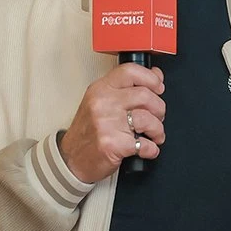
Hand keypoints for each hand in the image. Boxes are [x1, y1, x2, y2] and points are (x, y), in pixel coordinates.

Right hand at [58, 63, 165, 182]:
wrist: (71, 159)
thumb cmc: (87, 132)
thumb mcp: (102, 102)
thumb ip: (127, 88)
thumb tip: (156, 76)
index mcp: (101, 89)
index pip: (130, 71)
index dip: (151, 78)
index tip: (158, 88)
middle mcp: (103, 103)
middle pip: (145, 95)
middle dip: (159, 108)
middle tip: (158, 117)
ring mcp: (107, 124)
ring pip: (148, 119)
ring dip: (158, 130)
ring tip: (154, 135)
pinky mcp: (113, 144)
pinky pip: (145, 144)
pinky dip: (152, 149)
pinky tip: (146, 148)